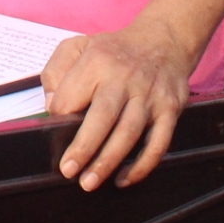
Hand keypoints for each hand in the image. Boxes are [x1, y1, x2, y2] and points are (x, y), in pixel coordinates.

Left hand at [41, 18, 195, 190]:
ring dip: (108, 161)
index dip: (59, 116)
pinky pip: (158, 143)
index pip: (71, 96)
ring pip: (129, 133)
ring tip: (89, 182)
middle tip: (68, 171)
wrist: (164, 40)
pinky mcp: (170, 109)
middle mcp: (124, 78)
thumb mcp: (77, 46)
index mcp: (96, 61)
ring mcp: (150, 95)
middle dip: (84, 147)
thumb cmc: (113, 50)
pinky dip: (142, 165)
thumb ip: (56, 72)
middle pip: (103, 117)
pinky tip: (124, 179)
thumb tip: (52, 107)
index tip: (54, 131)